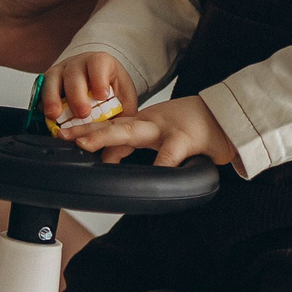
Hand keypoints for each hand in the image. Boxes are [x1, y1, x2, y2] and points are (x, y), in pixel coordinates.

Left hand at [0, 0, 166, 71]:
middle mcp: (105, 3)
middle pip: (146, 11)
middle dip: (169, 21)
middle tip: (199, 28)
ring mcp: (94, 33)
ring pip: (130, 45)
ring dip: (145, 54)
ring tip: (176, 63)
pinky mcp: (80, 61)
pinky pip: (105, 71)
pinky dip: (120, 79)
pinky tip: (142, 85)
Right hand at [40, 52, 136, 129]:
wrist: (100, 84)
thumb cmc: (112, 91)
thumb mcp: (124, 101)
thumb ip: (123, 117)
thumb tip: (118, 144)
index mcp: (101, 62)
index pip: (99, 64)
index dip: (99, 79)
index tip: (102, 95)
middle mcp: (79, 63)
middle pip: (74, 74)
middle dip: (77, 94)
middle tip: (82, 113)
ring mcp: (61, 71)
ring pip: (53, 79)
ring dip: (53, 98)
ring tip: (55, 116)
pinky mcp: (48, 82)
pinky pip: (41, 89)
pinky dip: (42, 102)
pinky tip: (45, 115)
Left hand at [66, 94, 236, 169]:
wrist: (226, 116)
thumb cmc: (192, 128)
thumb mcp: (160, 136)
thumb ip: (136, 147)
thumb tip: (109, 161)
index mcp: (144, 124)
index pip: (112, 128)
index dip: (90, 135)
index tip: (68, 142)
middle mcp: (150, 123)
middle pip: (114, 125)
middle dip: (88, 131)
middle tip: (65, 137)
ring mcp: (166, 129)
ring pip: (132, 132)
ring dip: (107, 138)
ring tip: (86, 145)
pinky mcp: (185, 140)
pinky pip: (169, 155)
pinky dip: (158, 166)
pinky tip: (147, 174)